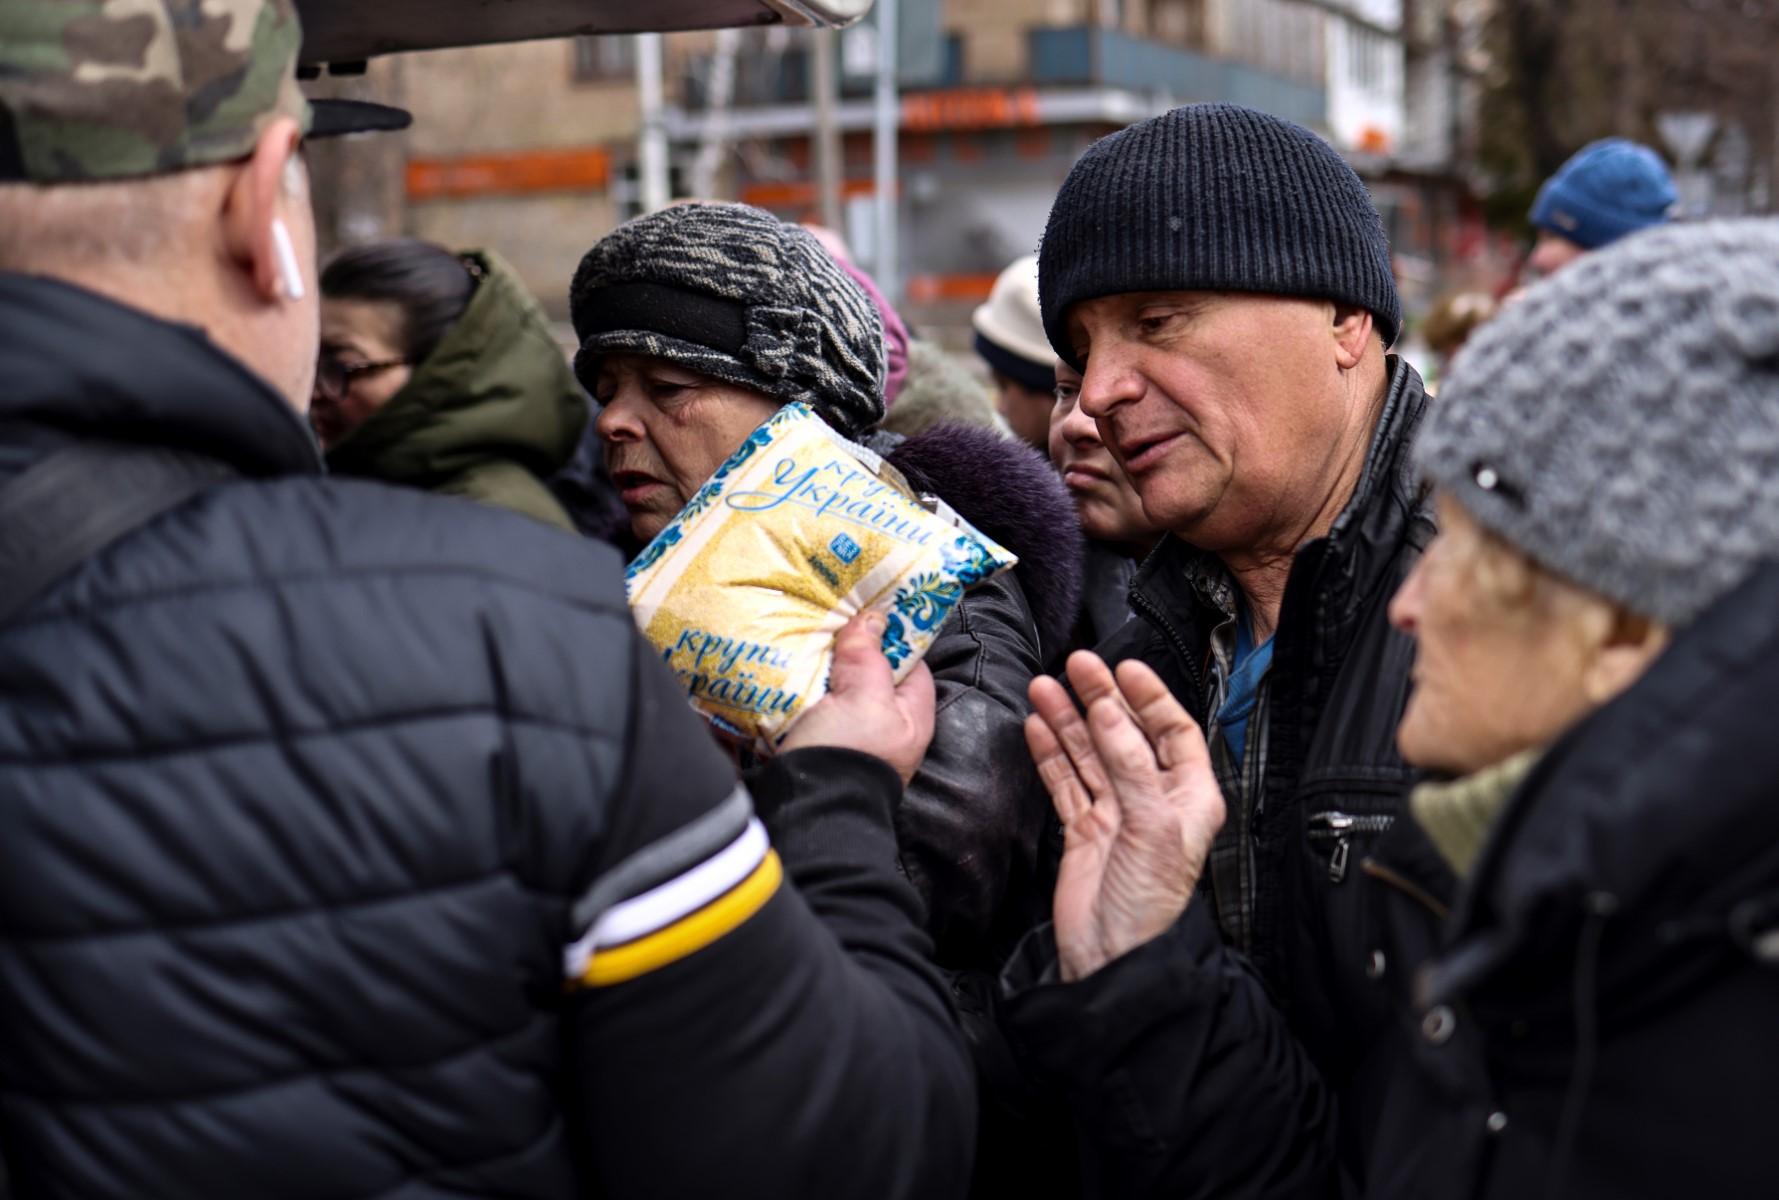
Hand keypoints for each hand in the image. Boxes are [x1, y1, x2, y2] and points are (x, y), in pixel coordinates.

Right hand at [781, 611, 935, 785]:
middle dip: (850, 652)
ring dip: (822, 671)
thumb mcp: (864, 696)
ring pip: (839, 692)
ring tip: (802, 641)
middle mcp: (886, 729)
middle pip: (871, 676)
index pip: (910, 663)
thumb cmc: (850, 751)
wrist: (808, 810)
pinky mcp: (819, 747)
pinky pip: (813, 710)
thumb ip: (869, 656)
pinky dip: (802, 693)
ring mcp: (851, 740)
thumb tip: (873, 619)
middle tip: (828, 623)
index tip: (866, 612)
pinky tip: (786, 674)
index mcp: (912, 716)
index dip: (891, 635)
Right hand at [1026, 651, 1225, 981]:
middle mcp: (1154, 799)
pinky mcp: (1084, 830)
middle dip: (1100, 698)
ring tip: (1043, 687)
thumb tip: (1107, 710)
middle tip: (1076, 664)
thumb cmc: (1149, 905)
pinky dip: (1050, 753)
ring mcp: (1117, 813)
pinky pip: (1066, 780)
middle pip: (1125, 734)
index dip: (1149, 697)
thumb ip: (1129, 763)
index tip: (1124, 667)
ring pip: (1090, 752)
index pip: (1173, 731)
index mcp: (1189, 797)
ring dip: (1067, 720)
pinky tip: (1037, 727)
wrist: (1112, 958)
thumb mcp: (1150, 826)